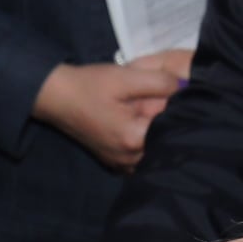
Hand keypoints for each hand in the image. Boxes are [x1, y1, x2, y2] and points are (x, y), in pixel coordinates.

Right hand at [33, 52, 190, 171]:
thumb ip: (161, 83)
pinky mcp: (115, 163)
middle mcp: (131, 160)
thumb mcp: (127, 76)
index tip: (169, 96)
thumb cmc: (90, 86)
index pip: (174, 126)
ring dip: (155, 132)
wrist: (56, 96)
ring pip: (154, 150)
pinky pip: (141, 156)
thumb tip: (186, 88)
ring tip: (142, 112)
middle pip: (165, 141)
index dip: (176, 108)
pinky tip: (135, 124)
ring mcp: (122, 165)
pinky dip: (144, 142)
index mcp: (135, 140)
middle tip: (149, 102)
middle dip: (165, 121)